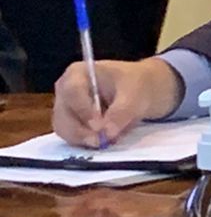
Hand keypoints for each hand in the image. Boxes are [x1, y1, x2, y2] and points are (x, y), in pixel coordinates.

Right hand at [52, 58, 182, 146]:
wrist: (141, 91)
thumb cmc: (135, 84)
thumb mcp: (135, 94)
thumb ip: (121, 112)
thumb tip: (107, 133)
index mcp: (77, 73)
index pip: (72, 92)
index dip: (84, 111)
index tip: (99, 127)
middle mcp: (65, 91)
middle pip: (63, 115)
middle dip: (81, 131)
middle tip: (102, 142)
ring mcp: (66, 108)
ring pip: (65, 130)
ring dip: (85, 139)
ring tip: (109, 140)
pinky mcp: (71, 124)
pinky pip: (73, 138)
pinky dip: (89, 142)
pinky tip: (107, 140)